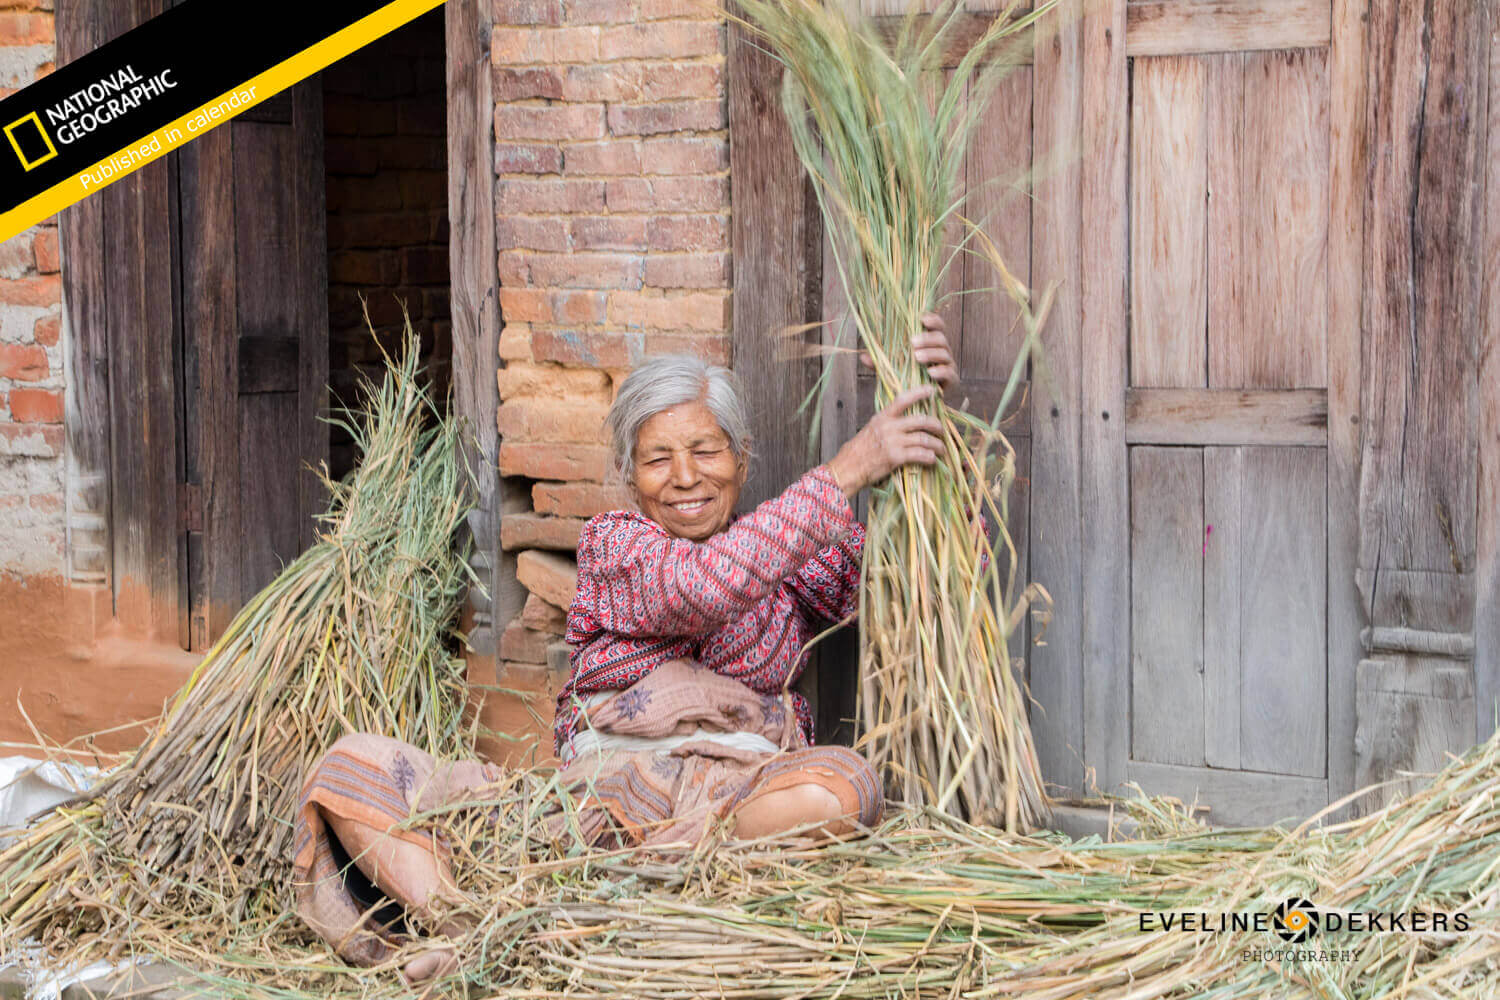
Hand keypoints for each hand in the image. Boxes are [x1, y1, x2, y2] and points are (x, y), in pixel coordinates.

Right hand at [826, 385, 945, 498]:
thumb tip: (902, 422)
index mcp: (882, 417)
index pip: (903, 400)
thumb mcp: (870, 430)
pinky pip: (920, 455)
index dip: (919, 393)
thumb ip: (886, 424)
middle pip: (921, 420)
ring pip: (924, 439)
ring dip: (937, 445)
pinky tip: (933, 460)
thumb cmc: (858, 452)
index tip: (932, 390)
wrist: (848, 468)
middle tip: (942, 431)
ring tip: (941, 449)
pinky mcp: (896, 457)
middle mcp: (889, 427)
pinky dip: (930, 457)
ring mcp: (893, 442)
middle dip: (936, 425)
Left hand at [861, 312, 958, 393]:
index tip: (921, 318)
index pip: (937, 326)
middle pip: (941, 338)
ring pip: (945, 353)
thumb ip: (881, 362)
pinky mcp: (952, 381)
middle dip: (927, 338)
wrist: (922, 403)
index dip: (932, 319)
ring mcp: (948, 365)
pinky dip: (941, 371)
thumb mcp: (893, 369)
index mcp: (931, 344)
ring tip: (917, 357)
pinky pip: (950, 373)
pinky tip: (930, 372)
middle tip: (912, 342)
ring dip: (931, 353)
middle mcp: (942, 352)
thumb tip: (863, 356)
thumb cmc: (908, 380)